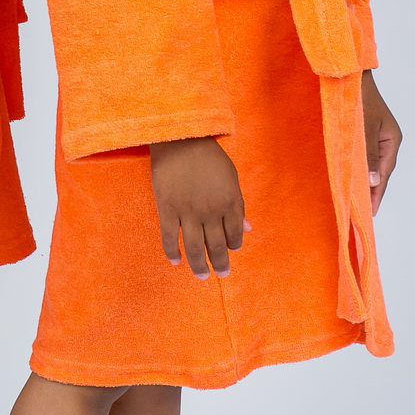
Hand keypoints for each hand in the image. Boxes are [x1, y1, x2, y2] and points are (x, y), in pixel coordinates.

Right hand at [148, 136, 249, 278]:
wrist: (180, 139)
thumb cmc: (209, 156)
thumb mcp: (231, 177)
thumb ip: (238, 204)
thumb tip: (247, 229)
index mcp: (229, 202)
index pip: (234, 233)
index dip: (234, 245)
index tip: (230, 250)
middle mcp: (210, 211)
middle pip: (216, 245)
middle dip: (220, 263)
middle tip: (221, 274)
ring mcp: (187, 212)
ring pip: (194, 247)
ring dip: (199, 265)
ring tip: (202, 276)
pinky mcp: (167, 208)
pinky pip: (169, 237)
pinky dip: (172, 252)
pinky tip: (176, 261)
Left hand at [362, 71, 400, 214]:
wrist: (350, 74)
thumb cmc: (358, 97)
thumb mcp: (364, 126)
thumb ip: (368, 153)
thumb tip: (373, 181)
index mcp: (392, 140)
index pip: (384, 173)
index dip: (376, 193)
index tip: (370, 213)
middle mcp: (388, 140)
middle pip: (380, 172)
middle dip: (372, 191)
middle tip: (362, 214)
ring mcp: (378, 136)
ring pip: (372, 164)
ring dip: (365, 180)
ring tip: (358, 202)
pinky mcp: (367, 132)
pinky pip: (364, 155)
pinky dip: (359, 167)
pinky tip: (352, 177)